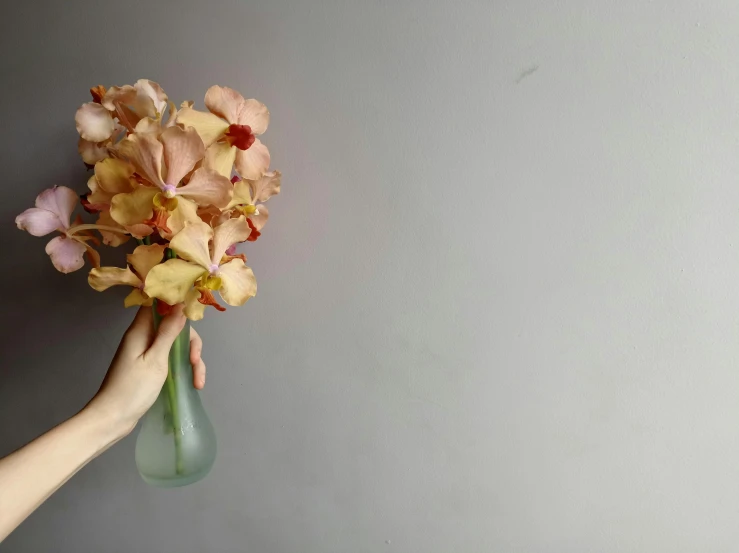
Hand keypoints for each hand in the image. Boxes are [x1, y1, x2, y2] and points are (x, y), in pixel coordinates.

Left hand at [85, 305, 206, 437]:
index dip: (176, 301)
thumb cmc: (132, 388)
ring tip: (198, 381)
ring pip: (177, 344)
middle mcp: (144, 337)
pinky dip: (184, 368)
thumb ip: (169, 332)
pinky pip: (172, 358)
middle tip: (194, 360)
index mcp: (140, 330)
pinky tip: (193, 383)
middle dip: (190, 342)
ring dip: (191, 359)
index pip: (158, 303)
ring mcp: (147, 352)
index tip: (193, 312)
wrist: (113, 418)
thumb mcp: (156, 360)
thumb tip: (180, 304)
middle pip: (174, 325)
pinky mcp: (151, 365)